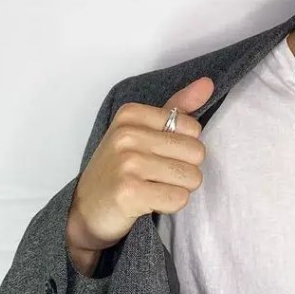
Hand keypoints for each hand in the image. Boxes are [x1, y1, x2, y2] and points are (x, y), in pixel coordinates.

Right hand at [65, 77, 214, 274]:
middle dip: (184, 169)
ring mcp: (127, 164)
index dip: (184, 147)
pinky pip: (179, 199)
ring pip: (191, 177)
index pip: (193, 128)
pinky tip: (150, 202)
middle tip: (157, 176)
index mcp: (131, 114)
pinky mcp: (129, 193)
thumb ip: (177, 107)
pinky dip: (171, 205)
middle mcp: (127, 135)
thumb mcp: (143, 131)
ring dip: (179, 188)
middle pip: (197, 153)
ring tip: (154, 188)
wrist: (86, 210)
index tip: (158, 154)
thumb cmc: (120, 168)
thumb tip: (208, 83)